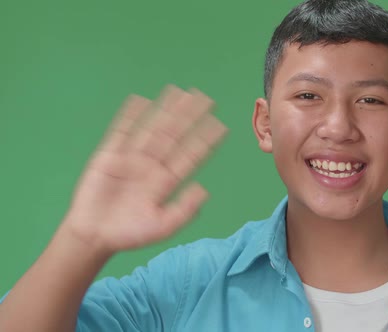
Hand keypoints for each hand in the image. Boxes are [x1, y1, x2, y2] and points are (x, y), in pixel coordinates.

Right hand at [63, 85, 226, 253]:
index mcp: (168, 180)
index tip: (220, 125)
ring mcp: (132, 158)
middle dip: (189, 117)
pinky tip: (140, 101)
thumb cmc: (131, 234)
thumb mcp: (163, 227)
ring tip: (179, 92)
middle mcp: (153, 165)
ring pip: (153, 128)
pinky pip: (122, 131)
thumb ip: (184, 210)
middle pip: (175, 135)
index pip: (190, 155)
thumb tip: (205, 190)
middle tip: (205, 98)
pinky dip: (130, 116)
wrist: (95, 236)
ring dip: (165, 110)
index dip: (204, 140)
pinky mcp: (110, 155)